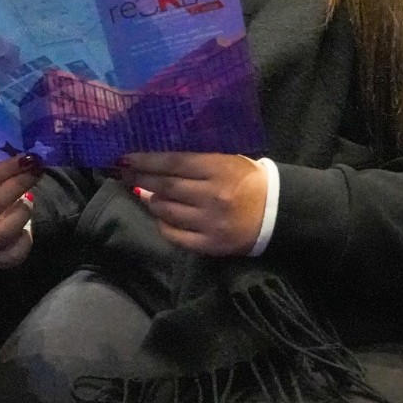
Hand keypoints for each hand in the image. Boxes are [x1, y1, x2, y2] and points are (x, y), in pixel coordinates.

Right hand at [0, 155, 41, 267]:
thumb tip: (14, 141)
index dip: (8, 168)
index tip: (29, 157)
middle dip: (19, 183)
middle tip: (38, 169)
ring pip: (7, 227)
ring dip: (24, 210)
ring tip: (29, 199)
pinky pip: (17, 249)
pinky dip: (26, 236)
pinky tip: (26, 227)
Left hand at [120, 152, 267, 256]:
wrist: (278, 212)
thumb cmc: (251, 180)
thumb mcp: (229, 160)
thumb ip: (198, 160)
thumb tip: (161, 161)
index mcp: (219, 169)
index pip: (174, 163)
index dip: (146, 160)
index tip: (125, 158)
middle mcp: (212, 195)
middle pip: (166, 186)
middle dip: (141, 178)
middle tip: (124, 174)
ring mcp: (210, 222)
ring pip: (166, 211)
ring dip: (150, 201)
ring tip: (143, 193)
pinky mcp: (210, 244)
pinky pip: (175, 235)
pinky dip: (163, 224)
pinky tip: (160, 216)